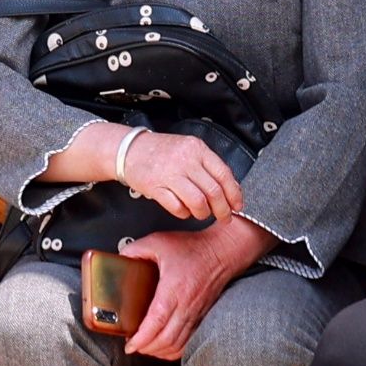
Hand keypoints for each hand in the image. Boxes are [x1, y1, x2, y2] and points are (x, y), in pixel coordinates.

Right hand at [118, 130, 244, 225]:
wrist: (129, 149)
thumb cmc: (161, 151)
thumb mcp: (188, 149)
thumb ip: (208, 166)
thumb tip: (231, 188)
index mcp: (197, 149)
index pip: (224, 174)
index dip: (234, 194)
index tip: (236, 205)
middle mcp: (185, 160)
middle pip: (213, 191)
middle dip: (222, 210)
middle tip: (223, 217)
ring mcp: (169, 173)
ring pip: (198, 202)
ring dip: (203, 213)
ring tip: (201, 214)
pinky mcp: (155, 187)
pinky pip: (177, 208)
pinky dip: (184, 214)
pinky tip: (184, 210)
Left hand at [122, 214, 269, 361]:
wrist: (223, 251)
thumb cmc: (194, 248)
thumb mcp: (159, 241)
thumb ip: (136, 249)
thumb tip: (120, 257)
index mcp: (173, 290)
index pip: (156, 322)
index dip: (142, 338)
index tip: (130, 345)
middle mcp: (186, 306)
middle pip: (167, 339)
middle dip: (147, 349)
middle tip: (133, 347)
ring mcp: (196, 314)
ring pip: (179, 344)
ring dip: (161, 351)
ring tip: (146, 348)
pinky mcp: (203, 316)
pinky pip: (190, 341)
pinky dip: (176, 350)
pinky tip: (166, 347)